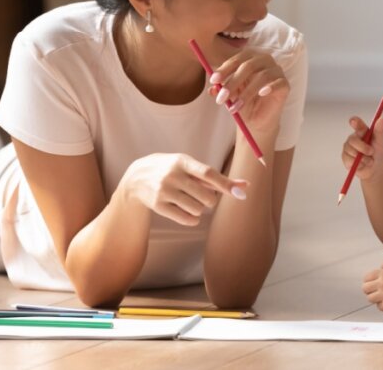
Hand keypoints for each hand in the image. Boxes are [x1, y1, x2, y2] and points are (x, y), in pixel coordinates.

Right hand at [124, 153, 247, 226]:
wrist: (137, 178)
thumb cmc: (172, 170)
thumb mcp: (189, 167)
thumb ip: (216, 177)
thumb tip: (246, 186)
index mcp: (183, 161)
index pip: (208, 173)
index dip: (226, 184)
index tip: (242, 192)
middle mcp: (173, 175)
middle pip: (207, 197)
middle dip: (210, 200)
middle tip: (202, 196)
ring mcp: (164, 191)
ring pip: (198, 210)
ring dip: (199, 209)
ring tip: (190, 201)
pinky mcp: (158, 206)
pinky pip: (187, 219)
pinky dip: (193, 219)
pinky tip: (187, 212)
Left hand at [209, 48, 288, 132]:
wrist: (256, 120)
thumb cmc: (242, 101)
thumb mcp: (229, 95)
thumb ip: (221, 89)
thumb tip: (212, 89)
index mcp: (250, 58)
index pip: (237, 59)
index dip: (225, 69)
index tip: (213, 81)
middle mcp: (264, 60)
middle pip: (249, 66)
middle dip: (233, 82)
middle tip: (222, 98)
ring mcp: (276, 71)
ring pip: (262, 76)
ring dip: (246, 93)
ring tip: (235, 107)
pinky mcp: (285, 84)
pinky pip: (278, 83)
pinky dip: (269, 87)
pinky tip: (260, 94)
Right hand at [340, 116, 382, 181]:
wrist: (375, 169)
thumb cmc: (378, 154)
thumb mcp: (380, 142)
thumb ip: (379, 131)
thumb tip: (382, 118)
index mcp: (362, 131)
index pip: (356, 123)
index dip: (354, 122)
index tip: (353, 121)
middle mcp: (353, 138)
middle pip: (353, 140)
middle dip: (363, 148)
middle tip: (371, 152)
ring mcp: (347, 147)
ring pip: (351, 151)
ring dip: (363, 158)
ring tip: (369, 160)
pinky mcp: (345, 157)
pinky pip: (349, 160)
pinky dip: (359, 164)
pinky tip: (362, 164)